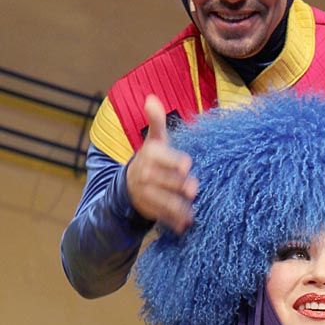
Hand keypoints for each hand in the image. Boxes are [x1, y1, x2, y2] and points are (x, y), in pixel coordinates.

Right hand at [125, 95, 198, 232]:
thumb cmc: (152, 159)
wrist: (130, 183)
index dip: (174, 161)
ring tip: (192, 212)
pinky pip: (161, 216)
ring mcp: (145, 193)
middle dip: (179, 185)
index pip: (163, 157)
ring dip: (178, 207)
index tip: (186, 165)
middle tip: (194, 189)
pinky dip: (173, 222)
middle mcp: (144, 175)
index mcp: (149, 156)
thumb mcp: (154, 141)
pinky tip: (186, 225)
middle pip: (165, 181)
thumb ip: (156, 121)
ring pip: (163, 201)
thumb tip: (151, 98)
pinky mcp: (148, 209)